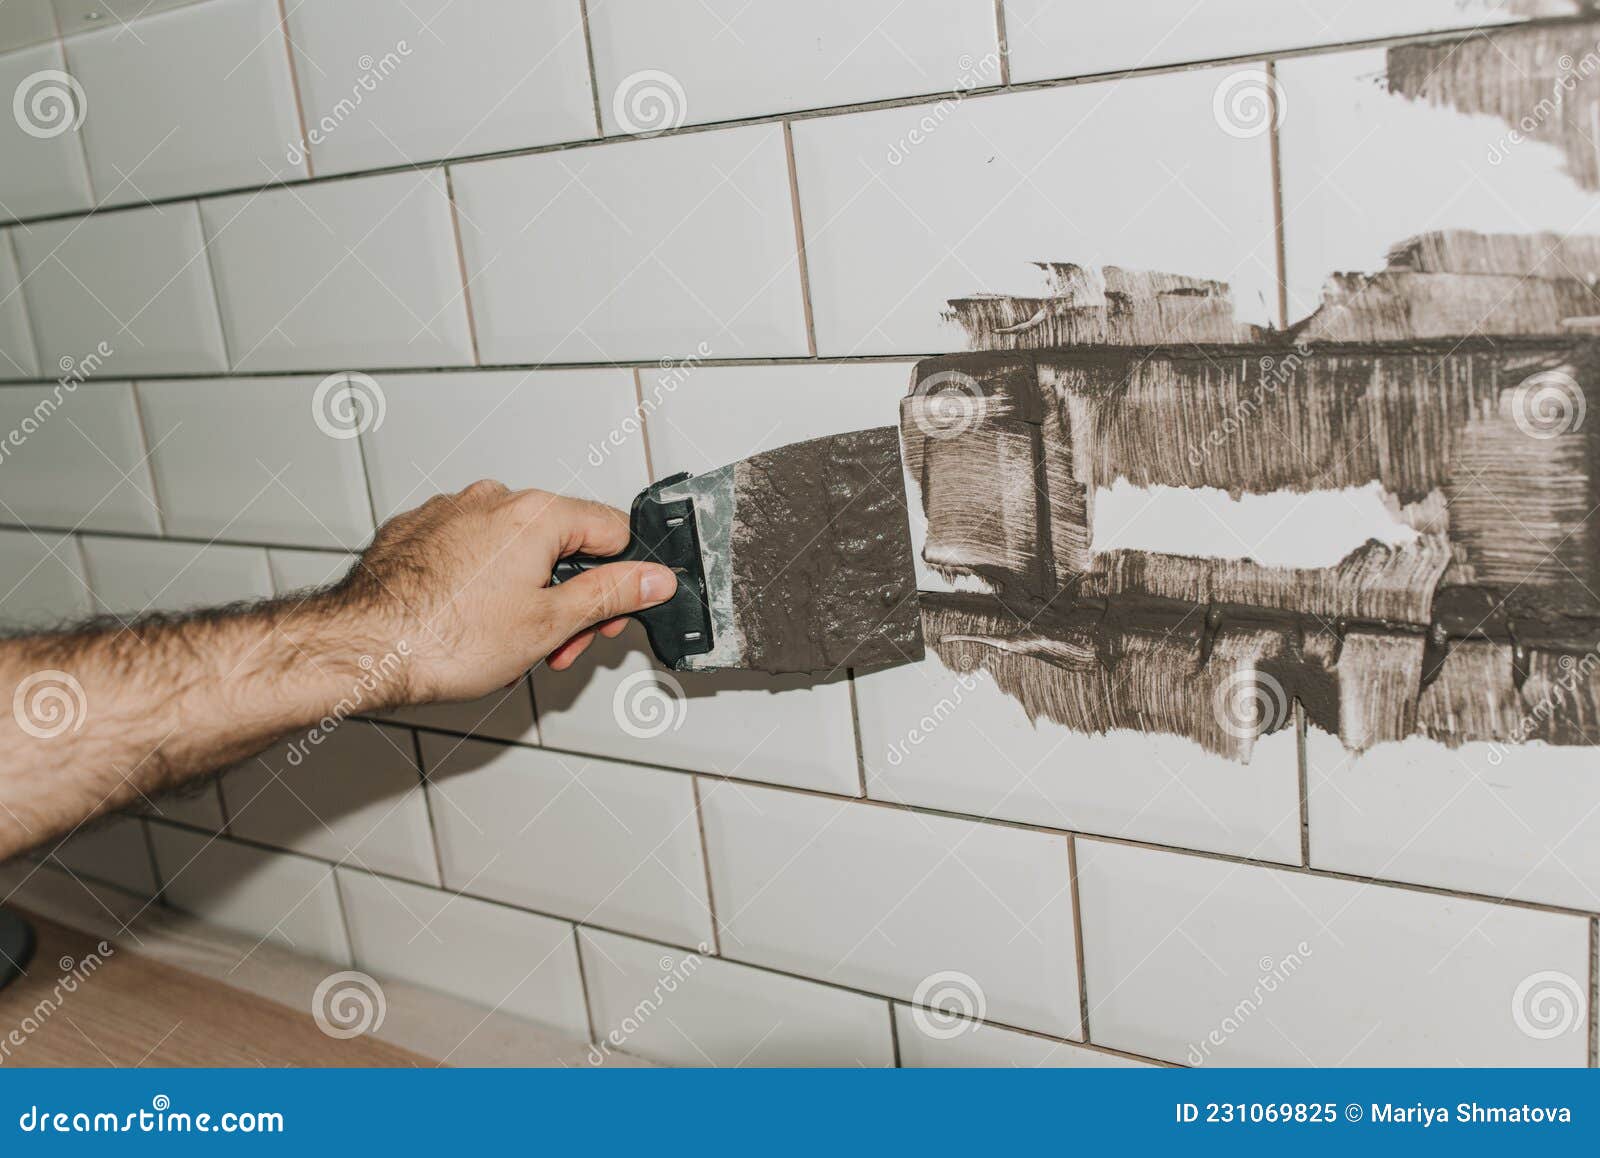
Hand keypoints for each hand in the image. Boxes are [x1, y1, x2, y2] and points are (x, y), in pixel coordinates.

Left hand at [341, 480, 676, 704]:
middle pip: (562, 542)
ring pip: (514, 549)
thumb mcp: (549, 624)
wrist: (360, 649)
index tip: (610, 616)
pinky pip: (470, 552)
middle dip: (568, 598)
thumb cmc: (441, 639)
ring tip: (507, 645)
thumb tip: (654, 578)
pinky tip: (469, 623)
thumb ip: (611, 594)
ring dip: (525, 594)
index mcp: (535, 514)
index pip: (612, 532)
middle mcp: (492, 500)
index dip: (621, 582)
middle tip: (558, 646)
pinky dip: (480, 584)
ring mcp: (449, 512)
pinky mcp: (416, 532)